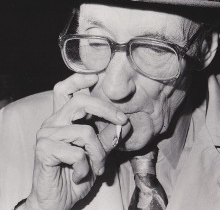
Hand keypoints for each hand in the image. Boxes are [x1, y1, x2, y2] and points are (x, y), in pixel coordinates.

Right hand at [24, 74, 127, 209]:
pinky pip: (77, 152)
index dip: (80, 79)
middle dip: (106, 109)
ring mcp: (46, 134)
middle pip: (80, 101)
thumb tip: (124, 122)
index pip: (66, 89)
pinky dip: (86, 167)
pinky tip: (81, 175)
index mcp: (64, 119)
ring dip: (99, 153)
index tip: (97, 75)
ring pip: (85, 132)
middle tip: (122, 120)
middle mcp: (53, 122)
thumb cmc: (77, 174)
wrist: (57, 201)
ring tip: (97, 167)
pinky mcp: (43, 150)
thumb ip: (108, 137)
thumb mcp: (98, 153)